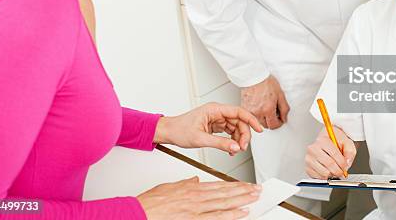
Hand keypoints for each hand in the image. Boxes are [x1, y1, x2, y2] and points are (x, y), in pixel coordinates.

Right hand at [137, 176, 260, 219]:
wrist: (138, 212)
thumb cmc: (151, 203)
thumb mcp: (169, 187)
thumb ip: (184, 184)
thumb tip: (194, 180)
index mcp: (192, 189)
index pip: (218, 185)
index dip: (234, 185)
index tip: (245, 185)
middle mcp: (197, 198)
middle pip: (225, 193)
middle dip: (243, 191)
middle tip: (257, 189)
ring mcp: (196, 210)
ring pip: (224, 203)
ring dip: (242, 200)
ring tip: (255, 198)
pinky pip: (216, 217)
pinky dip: (230, 215)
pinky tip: (242, 213)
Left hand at [155, 103, 262, 155]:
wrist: (169, 132)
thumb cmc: (179, 130)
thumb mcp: (200, 139)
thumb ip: (220, 143)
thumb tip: (235, 147)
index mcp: (214, 109)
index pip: (238, 112)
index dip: (251, 120)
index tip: (259, 129)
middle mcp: (217, 112)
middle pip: (239, 121)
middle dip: (243, 135)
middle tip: (242, 148)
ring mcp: (216, 118)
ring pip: (235, 127)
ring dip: (238, 139)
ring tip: (235, 150)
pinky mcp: (214, 125)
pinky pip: (229, 131)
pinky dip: (231, 140)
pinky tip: (230, 149)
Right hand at [240, 75, 289, 129]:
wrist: (253, 76)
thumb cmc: (266, 82)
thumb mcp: (280, 94)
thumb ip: (284, 109)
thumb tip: (284, 118)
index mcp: (268, 109)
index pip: (273, 125)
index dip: (279, 123)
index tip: (280, 119)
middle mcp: (258, 112)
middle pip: (266, 125)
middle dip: (271, 121)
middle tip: (274, 112)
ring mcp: (250, 111)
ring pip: (258, 122)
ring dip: (263, 118)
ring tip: (266, 108)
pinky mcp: (244, 108)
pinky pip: (251, 116)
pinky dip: (256, 114)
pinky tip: (259, 106)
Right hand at [305, 127, 355, 178]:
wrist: (327, 139)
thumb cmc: (335, 141)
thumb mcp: (346, 142)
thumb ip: (349, 151)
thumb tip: (347, 162)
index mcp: (322, 140)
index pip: (334, 154)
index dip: (342, 163)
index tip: (345, 166)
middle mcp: (313, 148)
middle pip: (329, 164)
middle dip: (338, 171)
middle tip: (342, 171)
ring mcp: (309, 159)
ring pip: (324, 172)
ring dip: (332, 174)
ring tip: (334, 170)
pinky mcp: (307, 168)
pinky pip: (318, 177)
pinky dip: (325, 177)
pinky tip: (327, 171)